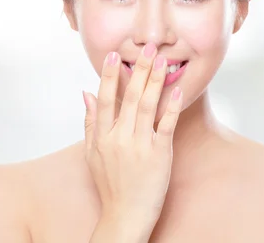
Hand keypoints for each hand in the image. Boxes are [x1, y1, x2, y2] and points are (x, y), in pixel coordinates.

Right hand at [82, 43, 183, 227]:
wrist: (125, 215)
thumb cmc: (109, 184)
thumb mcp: (91, 154)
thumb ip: (90, 122)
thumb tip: (86, 93)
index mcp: (102, 137)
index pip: (105, 99)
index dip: (110, 75)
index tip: (115, 54)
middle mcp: (119, 138)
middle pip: (129, 97)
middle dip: (139, 70)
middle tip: (148, 48)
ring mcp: (140, 146)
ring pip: (147, 107)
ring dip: (155, 81)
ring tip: (162, 61)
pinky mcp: (159, 154)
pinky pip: (166, 126)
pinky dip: (171, 107)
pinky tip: (177, 90)